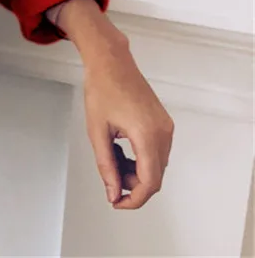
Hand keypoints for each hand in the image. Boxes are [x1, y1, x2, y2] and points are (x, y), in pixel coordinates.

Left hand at [83, 44, 174, 209]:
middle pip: (155, 175)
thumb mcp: (97, 131)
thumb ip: (106, 165)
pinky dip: (141, 158)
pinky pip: (157, 151)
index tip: (117, 201)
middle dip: (133, 185)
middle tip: (110, 181)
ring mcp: (166, 127)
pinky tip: (122, 152)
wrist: (111, 61)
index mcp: (147, 134)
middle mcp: (163, 132)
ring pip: (157, 165)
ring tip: (113, 161)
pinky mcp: (163, 122)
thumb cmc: (102, 88)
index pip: (149, 181)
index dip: (134, 198)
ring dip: (137, 172)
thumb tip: (113, 191)